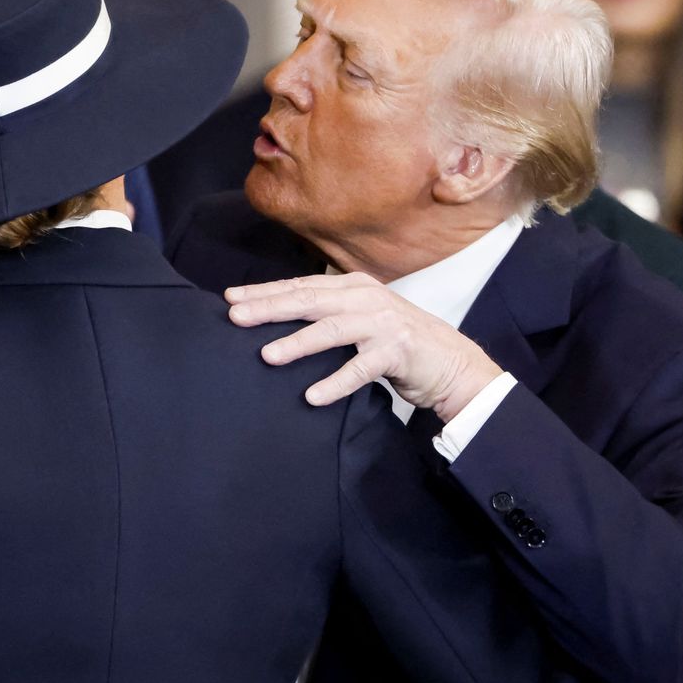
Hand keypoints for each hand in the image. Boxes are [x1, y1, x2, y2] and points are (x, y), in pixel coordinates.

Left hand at [225, 272, 503, 421]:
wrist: (451, 363)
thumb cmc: (397, 343)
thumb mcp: (361, 319)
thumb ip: (328, 313)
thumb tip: (276, 315)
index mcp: (353, 287)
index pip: (301, 286)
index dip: (265, 292)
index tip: (230, 299)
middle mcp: (367, 298)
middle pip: (309, 300)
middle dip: (269, 308)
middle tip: (235, 317)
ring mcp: (384, 323)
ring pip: (332, 330)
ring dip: (298, 342)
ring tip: (267, 355)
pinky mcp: (398, 351)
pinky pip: (361, 368)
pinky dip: (336, 383)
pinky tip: (313, 396)